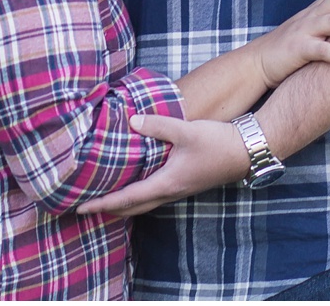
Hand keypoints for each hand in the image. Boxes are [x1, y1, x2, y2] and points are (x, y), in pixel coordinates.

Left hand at [75, 115, 248, 215]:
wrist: (248, 151)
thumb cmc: (218, 143)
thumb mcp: (186, 131)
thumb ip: (158, 125)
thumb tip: (131, 120)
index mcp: (166, 183)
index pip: (127, 198)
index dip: (103, 203)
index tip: (82, 208)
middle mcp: (171, 191)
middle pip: (133, 207)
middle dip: (108, 209)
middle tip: (84, 208)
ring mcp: (179, 189)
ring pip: (144, 203)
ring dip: (123, 205)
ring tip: (103, 201)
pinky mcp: (184, 183)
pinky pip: (154, 195)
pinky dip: (138, 196)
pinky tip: (133, 186)